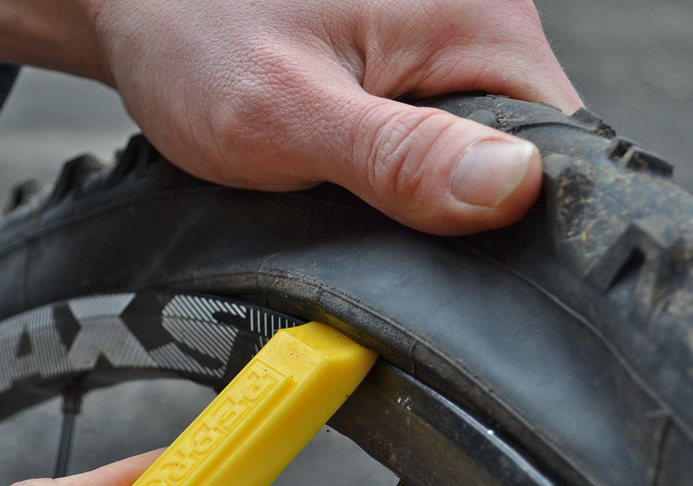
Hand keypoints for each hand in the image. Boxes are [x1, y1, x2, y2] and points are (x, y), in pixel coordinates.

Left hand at [0, 0, 581, 234]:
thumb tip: (510, 191)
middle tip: (384, 224)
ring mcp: (443, 38)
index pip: (558, 141)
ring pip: (477, 146)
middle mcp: (473, 17)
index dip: (521, 216)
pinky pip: (436, 131)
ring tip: (359, 192)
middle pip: (522, 148)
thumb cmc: (192, 30)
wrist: (135, 1)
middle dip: (463, 207)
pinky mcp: (410, 60)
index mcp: (474, 16)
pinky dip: (403, 167)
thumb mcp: (286, 112)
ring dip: (429, 190)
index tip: (461, 254)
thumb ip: (397, 158)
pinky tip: (354, 173)